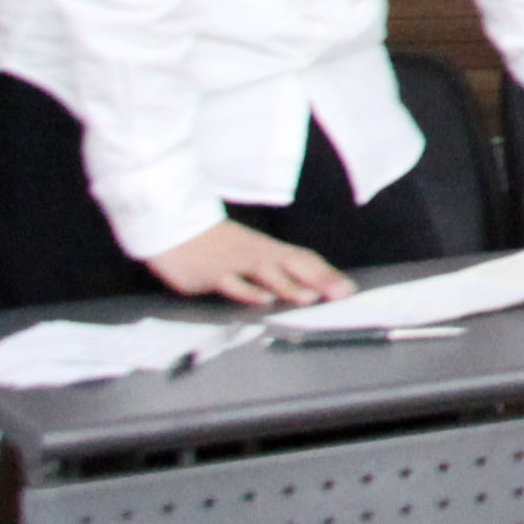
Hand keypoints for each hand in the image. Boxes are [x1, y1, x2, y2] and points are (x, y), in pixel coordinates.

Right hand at [145, 222, 351, 307]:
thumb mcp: (246, 253)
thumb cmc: (213, 242)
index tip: (350, 289)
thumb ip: (272, 269)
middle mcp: (256, 254)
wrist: (174, 224)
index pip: (304, 261)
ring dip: (289, 286)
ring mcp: (234, 264)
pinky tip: (262, 299)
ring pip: (266, 274)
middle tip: (343, 294)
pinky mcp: (211, 274)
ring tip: (311, 297)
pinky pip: (231, 283)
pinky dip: (248, 291)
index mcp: (267, 249)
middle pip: (294, 266)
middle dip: (320, 280)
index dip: (327, 274)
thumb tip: (302, 287)